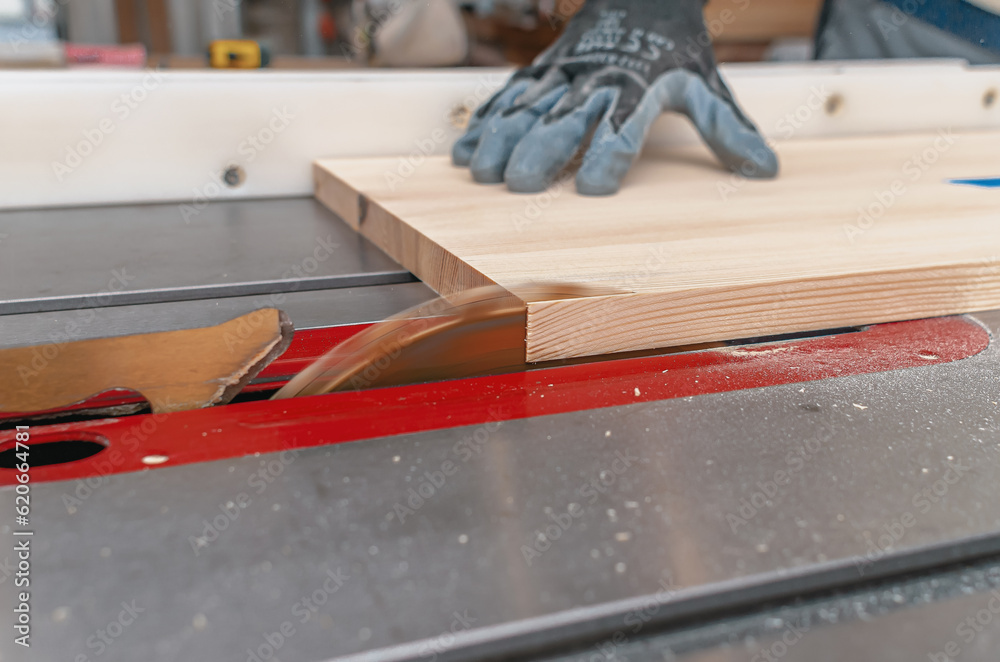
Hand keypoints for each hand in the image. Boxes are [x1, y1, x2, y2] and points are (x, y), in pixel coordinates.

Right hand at [452, 0, 777, 194]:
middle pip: (565, 120)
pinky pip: (510, 95)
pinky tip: (465, 148)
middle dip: (540, 151)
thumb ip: (727, 130)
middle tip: (518, 185)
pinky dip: (486, 121)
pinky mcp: (543, 69)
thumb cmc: (675, 50)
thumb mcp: (706, 85)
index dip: (610, 156)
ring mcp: (565, 74)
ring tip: (479, 171)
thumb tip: (765, 171)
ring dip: (502, 140)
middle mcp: (598, 82)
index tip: (595, 188)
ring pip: (528, 108)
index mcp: (639, 89)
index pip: (625, 127)